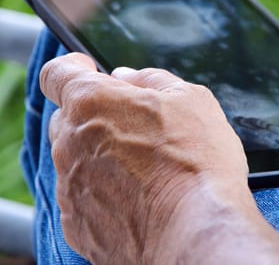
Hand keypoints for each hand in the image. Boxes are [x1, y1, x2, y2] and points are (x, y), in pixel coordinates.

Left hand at [41, 53, 278, 263]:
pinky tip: (138, 197)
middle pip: (68, 118)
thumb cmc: (197, 161)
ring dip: (100, 155)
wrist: (196, 230)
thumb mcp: (191, 100)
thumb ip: (152, 79)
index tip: (92, 74)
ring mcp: (69, 186)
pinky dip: (103, 192)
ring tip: (145, 169)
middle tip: (136, 128)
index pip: (58, 73)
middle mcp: (70, 142)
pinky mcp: (77, 224)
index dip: (74, 69)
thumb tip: (128, 77)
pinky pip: (83, 197)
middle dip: (95, 116)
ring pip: (75, 159)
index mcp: (92, 102)